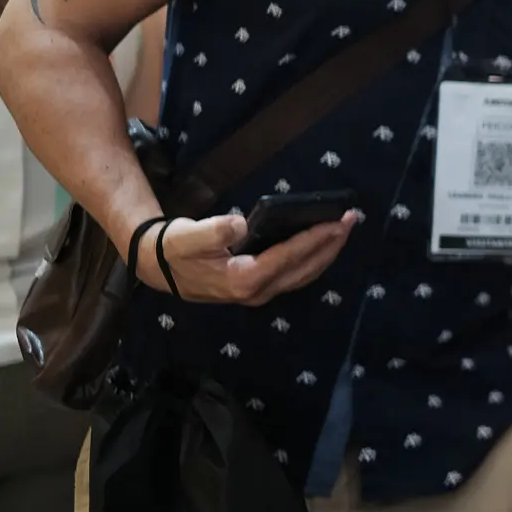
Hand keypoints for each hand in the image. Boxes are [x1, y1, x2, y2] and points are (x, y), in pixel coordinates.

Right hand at [131, 211, 360, 306]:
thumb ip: (212, 231)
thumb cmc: (174, 249)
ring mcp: (259, 292)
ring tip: (344, 228)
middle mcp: (256, 291)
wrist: (159, 268)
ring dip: (327, 252)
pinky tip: (324, 242)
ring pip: (304, 274)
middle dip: (331, 244)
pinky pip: (296, 274)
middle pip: (305, 269)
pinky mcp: (259, 287)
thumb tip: (240, 225)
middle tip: (352, 219)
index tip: (337, 222)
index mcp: (242, 279)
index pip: (289, 257)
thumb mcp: (186, 237)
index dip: (315, 239)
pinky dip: (313, 258)